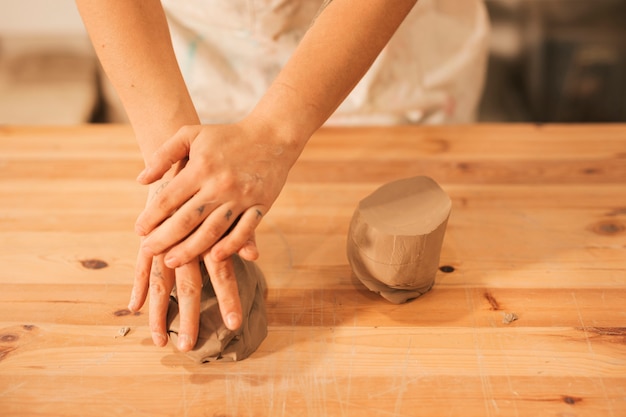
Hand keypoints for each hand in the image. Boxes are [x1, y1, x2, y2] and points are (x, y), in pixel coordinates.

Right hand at [128, 179, 259, 351]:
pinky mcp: (147, 238)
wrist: (182, 157)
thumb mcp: (231, 204)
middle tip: (190, 348)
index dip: (228, 300)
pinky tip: (134, 308)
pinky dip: (137, 286)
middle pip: (188, 286)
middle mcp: (185, 242)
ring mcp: (163, 241)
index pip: (222, 275)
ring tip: (160, 342)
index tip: (233, 326)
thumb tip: (256, 255)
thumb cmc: (213, 184)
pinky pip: (140, 266)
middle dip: (189, 319)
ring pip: (160, 282)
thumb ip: (244, 231)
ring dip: (160, 313)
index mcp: (210, 235)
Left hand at [134, 120, 292, 266]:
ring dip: (191, 249)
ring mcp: (241, 197)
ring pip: (212, 230)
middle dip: (164, 239)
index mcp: (201, 167)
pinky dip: (231, 245)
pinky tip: (216, 258)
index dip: (151, 217)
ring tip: (172, 262)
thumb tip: (141, 180)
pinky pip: (245, 230)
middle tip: (148, 251)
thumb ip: (165, 154)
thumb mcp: (191, 134)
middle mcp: (219, 185)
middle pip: (186, 219)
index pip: (169, 198)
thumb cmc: (227, 135)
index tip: (139, 230)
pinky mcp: (260, 205)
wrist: (272, 136)